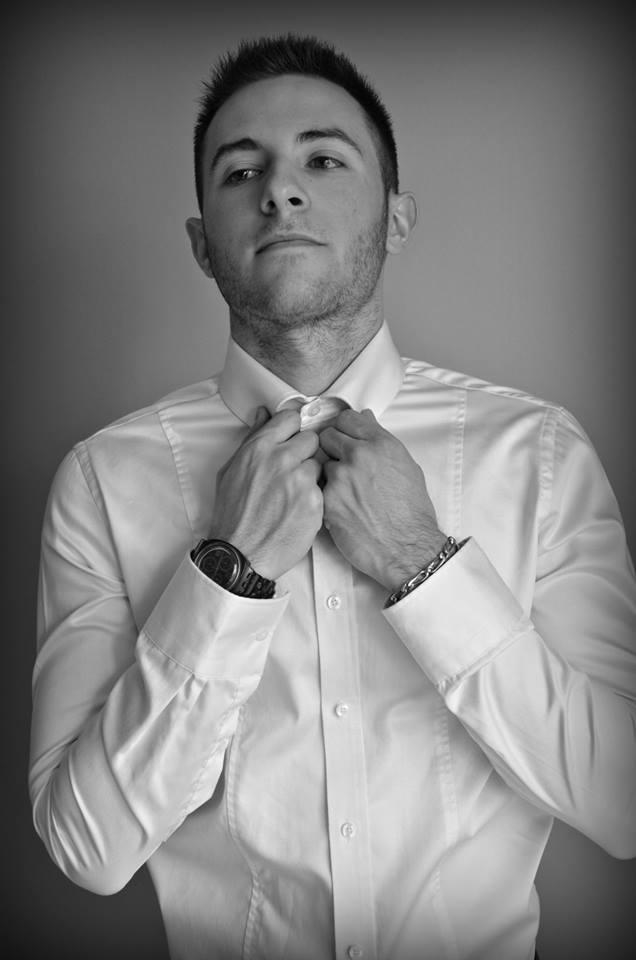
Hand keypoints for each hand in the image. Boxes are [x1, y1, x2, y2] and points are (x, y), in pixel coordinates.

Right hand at [209, 407, 322, 579]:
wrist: (241, 554)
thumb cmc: (233, 513)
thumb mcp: (231, 470)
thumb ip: (252, 438)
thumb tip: (264, 414)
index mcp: (259, 448)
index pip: (290, 418)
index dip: (292, 430)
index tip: (290, 440)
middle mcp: (281, 459)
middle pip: (311, 439)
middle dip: (304, 453)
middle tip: (292, 471)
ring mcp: (300, 481)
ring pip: (318, 465)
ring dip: (309, 477)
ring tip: (292, 496)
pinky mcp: (315, 502)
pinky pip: (322, 489)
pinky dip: (313, 499)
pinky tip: (297, 511)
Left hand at [319, 409, 445, 589]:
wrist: (405, 547)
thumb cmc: (411, 512)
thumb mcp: (406, 467)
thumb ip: (382, 440)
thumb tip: (366, 420)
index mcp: (381, 444)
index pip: (347, 419)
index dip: (344, 428)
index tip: (344, 435)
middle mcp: (359, 456)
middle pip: (328, 436)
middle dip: (332, 447)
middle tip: (341, 463)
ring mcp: (341, 477)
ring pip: (321, 463)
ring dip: (329, 474)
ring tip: (347, 491)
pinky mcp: (328, 499)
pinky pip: (319, 488)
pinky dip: (327, 495)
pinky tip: (343, 506)